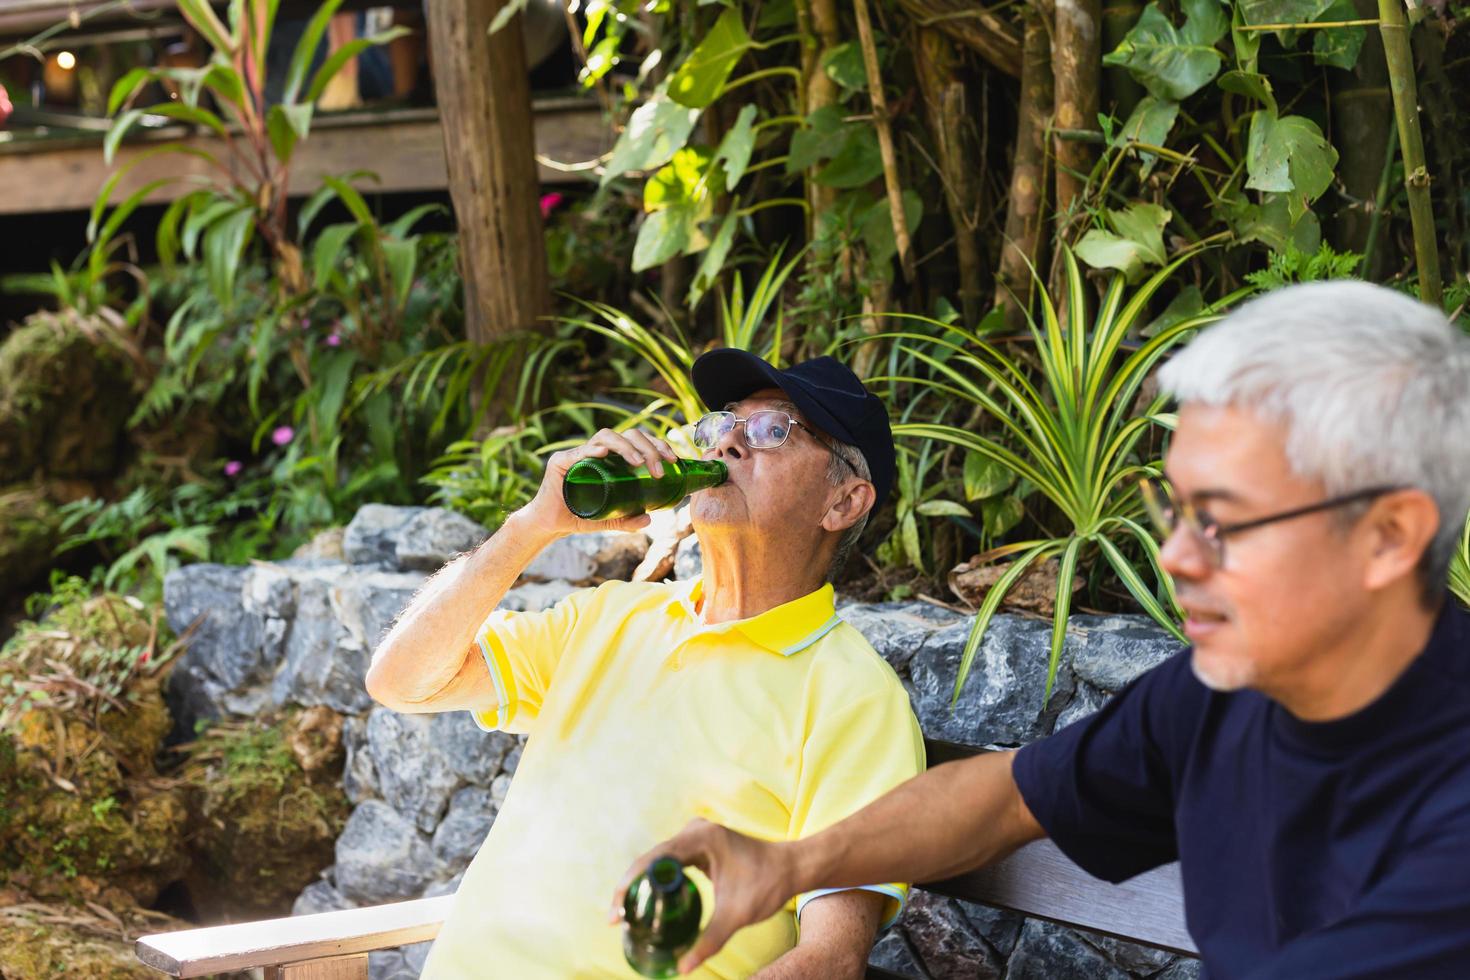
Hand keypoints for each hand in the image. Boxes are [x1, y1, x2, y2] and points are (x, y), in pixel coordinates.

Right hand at [519, 426, 679, 537]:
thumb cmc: (578, 516)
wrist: (549, 525)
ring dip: (626, 446)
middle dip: (647, 448)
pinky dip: (591, 450)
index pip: (636, 441)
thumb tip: (649, 519)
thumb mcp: (607, 519)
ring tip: (639, 462)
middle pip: (626, 435)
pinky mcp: (560, 462)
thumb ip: (626, 519)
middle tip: (659, 470)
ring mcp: (578, 454)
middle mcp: (595, 451)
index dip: (657, 445)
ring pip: (606, 436)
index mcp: (609, 459)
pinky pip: (578, 452)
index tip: (673, 460)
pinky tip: (603, 453)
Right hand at [611, 819, 799, 974]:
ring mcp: (696, 835)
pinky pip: (670, 862)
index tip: (617, 914)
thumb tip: (683, 968)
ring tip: (625, 913)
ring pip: (657, 861)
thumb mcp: (736, 915)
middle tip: (616, 919)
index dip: (628, 887)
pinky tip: (648, 902)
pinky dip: (657, 881)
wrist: (793, 867)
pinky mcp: (700, 845)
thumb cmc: (768, 884)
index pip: (652, 862)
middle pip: (650, 860)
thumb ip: (709, 941)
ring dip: (641, 885)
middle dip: (630, 889)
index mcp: (700, 838)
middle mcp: (694, 831)